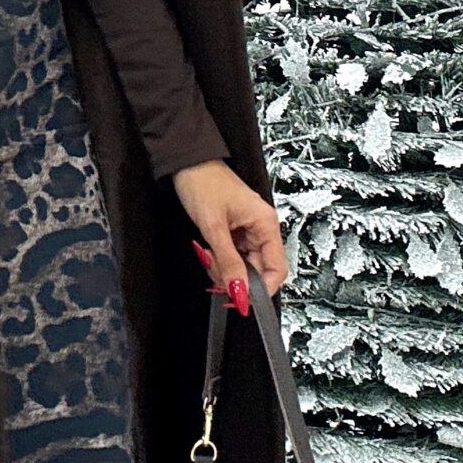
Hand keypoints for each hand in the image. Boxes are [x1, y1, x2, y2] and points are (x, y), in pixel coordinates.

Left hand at [170, 158, 286, 307]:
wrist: (186, 162)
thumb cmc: (203, 182)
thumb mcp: (214, 227)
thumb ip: (228, 262)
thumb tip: (241, 292)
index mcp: (266, 224)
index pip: (276, 270)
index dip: (260, 290)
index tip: (240, 300)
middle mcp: (261, 228)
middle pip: (258, 270)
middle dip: (235, 277)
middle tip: (213, 271)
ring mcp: (248, 230)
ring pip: (243, 265)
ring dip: (223, 268)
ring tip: (207, 253)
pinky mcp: (235, 230)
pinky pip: (233, 256)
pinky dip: (219, 259)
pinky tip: (207, 250)